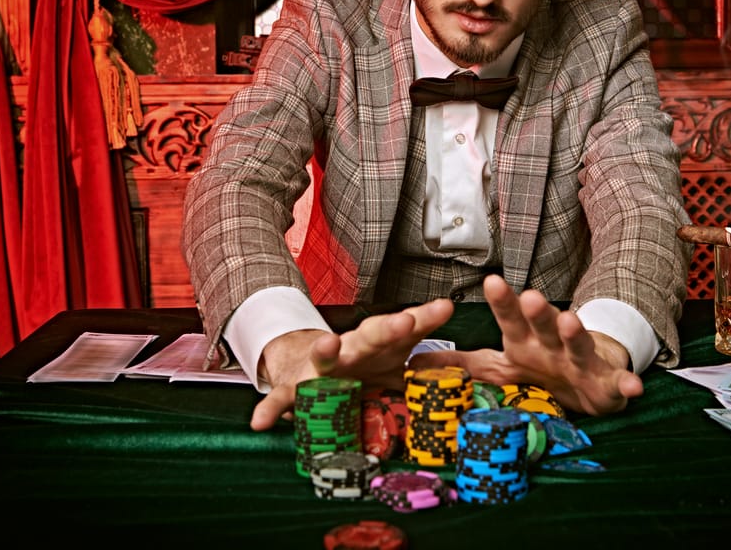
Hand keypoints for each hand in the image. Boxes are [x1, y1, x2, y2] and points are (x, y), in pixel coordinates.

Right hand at [250, 298, 454, 430]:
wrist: (306, 367)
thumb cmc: (361, 365)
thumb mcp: (394, 362)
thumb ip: (425, 358)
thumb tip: (468, 350)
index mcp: (379, 343)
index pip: (406, 327)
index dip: (425, 318)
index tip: (445, 308)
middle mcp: (351, 348)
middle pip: (371, 335)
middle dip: (388, 328)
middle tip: (405, 322)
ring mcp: (321, 367)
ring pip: (325, 355)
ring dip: (327, 350)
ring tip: (327, 344)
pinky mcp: (295, 389)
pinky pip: (282, 400)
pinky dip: (271, 409)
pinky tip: (262, 422)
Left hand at [409, 275, 642, 415]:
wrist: (590, 382)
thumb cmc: (542, 368)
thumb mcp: (502, 367)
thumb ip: (464, 364)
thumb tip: (415, 361)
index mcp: (526, 340)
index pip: (511, 317)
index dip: (502, 301)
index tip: (490, 281)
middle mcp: (553, 344)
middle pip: (545, 324)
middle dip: (539, 311)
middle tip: (531, 296)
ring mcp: (581, 361)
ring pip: (579, 344)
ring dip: (577, 333)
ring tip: (573, 321)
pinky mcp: (607, 384)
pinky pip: (618, 384)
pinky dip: (626, 383)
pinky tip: (633, 383)